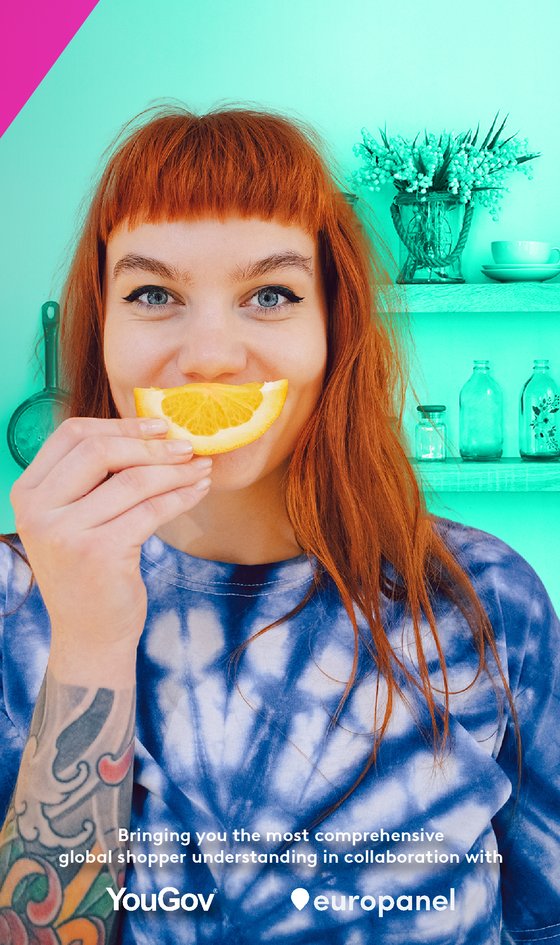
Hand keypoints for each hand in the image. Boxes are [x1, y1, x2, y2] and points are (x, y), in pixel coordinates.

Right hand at [10, 417, 211, 681]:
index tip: (159, 425)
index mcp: (28, 492)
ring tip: (201, 468)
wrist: (90, 636)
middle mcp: (38, 511)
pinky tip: (198, 491)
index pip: (71, 435)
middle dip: (151, 444)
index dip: (119, 424)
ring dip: (175, 470)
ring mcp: (65, 533)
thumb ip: (92, 480)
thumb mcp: (75, 520)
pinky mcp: (99, 554)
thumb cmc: (90, 571)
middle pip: (100, 450)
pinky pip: (151, 510)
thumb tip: (150, 430)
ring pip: (132, 481)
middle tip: (188, 446)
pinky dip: (181, 496)